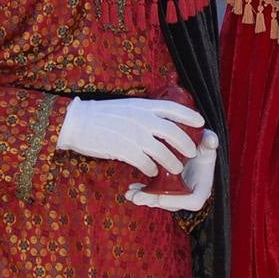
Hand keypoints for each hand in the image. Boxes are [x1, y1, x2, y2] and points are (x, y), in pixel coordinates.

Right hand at [57, 96, 204, 176]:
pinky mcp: (125, 150)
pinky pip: (145, 163)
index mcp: (144, 105)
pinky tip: (152, 172)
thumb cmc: (102, 114)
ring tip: (177, 168)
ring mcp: (134, 134)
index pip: (173, 108)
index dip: (189, 115)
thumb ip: (144, 112)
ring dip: (172, 162)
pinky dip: (151, 169)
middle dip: (186, 144)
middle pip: (173, 132)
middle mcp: (142, 118)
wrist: (77, 122)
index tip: (201, 123)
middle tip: (192, 152)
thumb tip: (160, 121)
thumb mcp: (127, 106)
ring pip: (162, 151)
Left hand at [127, 129, 218, 211]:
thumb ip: (210, 140)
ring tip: (130, 193)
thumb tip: (212, 140)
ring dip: (144, 198)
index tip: (161, 197)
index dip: (177, 201)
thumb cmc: (202, 146)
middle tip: (138, 197)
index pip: (194, 201)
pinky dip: (142, 192)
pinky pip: (154, 195)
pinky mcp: (167, 190)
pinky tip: (132, 187)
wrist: (193, 147)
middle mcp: (190, 194)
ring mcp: (177, 194)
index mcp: (203, 186)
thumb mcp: (207, 142)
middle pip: (172, 204)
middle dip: (153, 201)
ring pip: (160, 201)